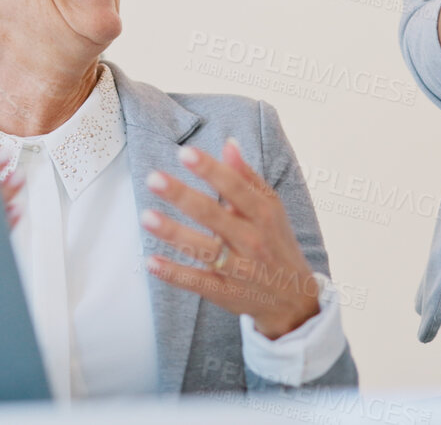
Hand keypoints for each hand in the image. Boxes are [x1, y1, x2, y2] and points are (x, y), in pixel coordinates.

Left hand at [141, 139, 320, 339]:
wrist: (294, 297)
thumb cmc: (275, 243)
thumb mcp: (271, 208)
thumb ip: (246, 177)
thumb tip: (228, 144)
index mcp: (262, 214)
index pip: (235, 187)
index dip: (210, 170)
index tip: (185, 153)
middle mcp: (251, 240)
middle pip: (213, 215)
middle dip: (182, 196)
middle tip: (154, 179)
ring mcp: (238, 268)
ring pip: (202, 248)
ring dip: (174, 233)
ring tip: (146, 216)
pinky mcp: (225, 292)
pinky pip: (197, 282)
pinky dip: (174, 274)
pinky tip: (151, 262)